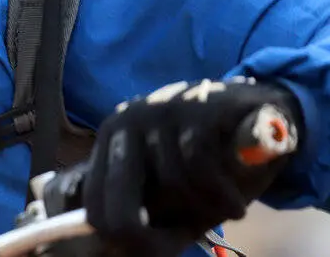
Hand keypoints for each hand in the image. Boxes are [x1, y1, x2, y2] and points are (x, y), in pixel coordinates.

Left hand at [82, 77, 300, 255]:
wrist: (256, 111)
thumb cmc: (205, 156)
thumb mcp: (168, 183)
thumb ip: (144, 205)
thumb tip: (118, 249)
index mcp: (111, 139)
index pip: (93, 199)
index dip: (121, 234)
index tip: (153, 248)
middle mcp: (127, 120)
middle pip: (119, 195)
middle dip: (150, 235)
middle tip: (182, 239)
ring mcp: (160, 109)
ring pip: (171, 182)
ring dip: (204, 209)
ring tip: (224, 209)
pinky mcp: (197, 107)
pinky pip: (201, 167)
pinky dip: (222, 196)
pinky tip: (236, 206)